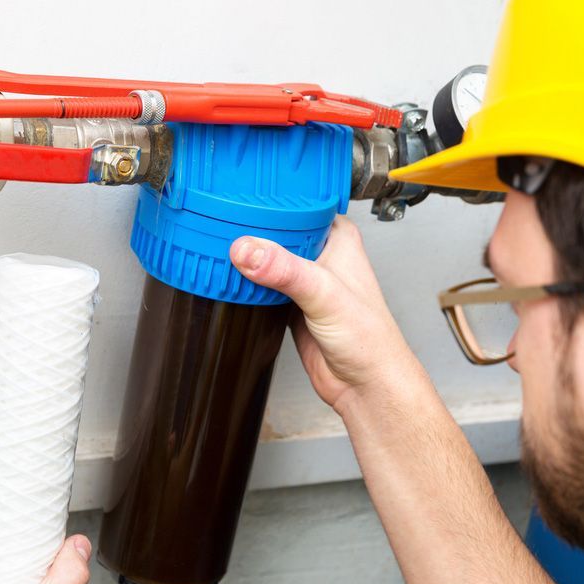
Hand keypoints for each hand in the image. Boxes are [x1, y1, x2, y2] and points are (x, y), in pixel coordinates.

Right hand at [230, 216, 422, 412]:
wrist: (364, 384)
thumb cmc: (369, 339)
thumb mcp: (324, 295)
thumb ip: (286, 271)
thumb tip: (248, 250)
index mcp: (337, 237)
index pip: (296, 205)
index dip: (267, 202)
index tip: (234, 199)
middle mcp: (321, 254)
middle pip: (275, 231)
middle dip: (249, 232)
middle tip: (215, 225)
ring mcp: (303, 280)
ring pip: (265, 260)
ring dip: (245, 260)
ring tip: (214, 248)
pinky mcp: (289, 305)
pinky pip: (259, 287)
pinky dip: (245, 286)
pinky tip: (229, 280)